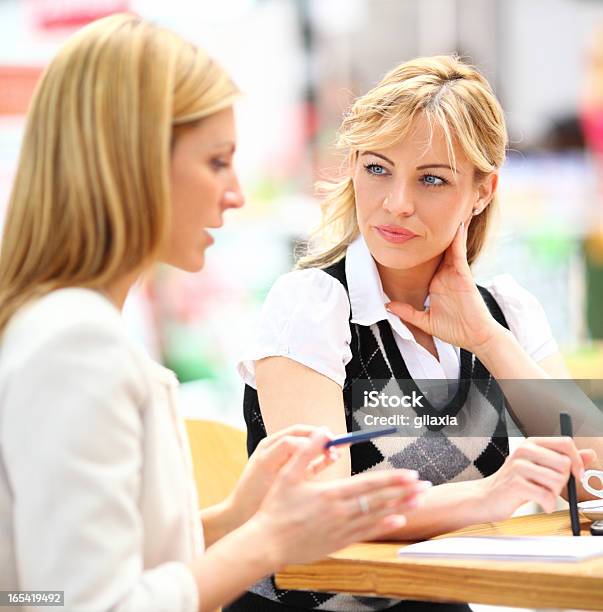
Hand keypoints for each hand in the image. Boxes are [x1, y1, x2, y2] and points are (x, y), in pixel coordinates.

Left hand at [223, 425, 339, 531]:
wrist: (241, 517)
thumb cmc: (250, 493)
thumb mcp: (266, 466)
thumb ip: (284, 449)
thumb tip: (306, 440)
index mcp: (271, 446)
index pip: (298, 432)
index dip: (313, 434)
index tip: (327, 437)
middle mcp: (281, 452)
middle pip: (307, 438)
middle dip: (323, 439)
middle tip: (337, 441)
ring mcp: (288, 464)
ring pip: (311, 451)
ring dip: (324, 449)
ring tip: (337, 452)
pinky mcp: (294, 477)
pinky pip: (311, 464)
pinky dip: (322, 461)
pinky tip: (333, 460)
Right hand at [250, 430, 429, 567]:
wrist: (267, 543)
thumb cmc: (276, 508)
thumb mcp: (288, 474)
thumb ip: (307, 451)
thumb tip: (324, 431)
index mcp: (331, 494)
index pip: (369, 484)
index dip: (392, 479)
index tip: (410, 474)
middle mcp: (341, 513)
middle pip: (379, 500)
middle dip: (405, 492)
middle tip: (426, 486)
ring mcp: (342, 530)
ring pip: (378, 517)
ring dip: (401, 508)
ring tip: (419, 501)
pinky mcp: (338, 542)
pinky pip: (367, 533)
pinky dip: (384, 526)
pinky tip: (397, 521)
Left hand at [385, 221, 501, 351]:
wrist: (474, 337)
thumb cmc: (454, 329)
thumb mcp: (425, 321)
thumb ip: (407, 312)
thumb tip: (388, 306)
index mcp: (437, 282)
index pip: (426, 261)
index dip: (418, 247)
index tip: (408, 233)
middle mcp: (445, 274)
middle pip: (438, 248)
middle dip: (434, 231)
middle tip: (427, 209)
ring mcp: (455, 272)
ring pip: (450, 245)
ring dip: (449, 229)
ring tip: (447, 208)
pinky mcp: (463, 274)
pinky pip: (459, 253)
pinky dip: (458, 239)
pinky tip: (457, 225)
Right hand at [477, 436, 593, 520]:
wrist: (486, 497)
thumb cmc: (513, 482)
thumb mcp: (540, 467)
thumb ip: (564, 459)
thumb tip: (590, 454)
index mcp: (531, 443)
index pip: (565, 443)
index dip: (577, 460)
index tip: (577, 474)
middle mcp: (524, 450)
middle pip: (564, 464)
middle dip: (562, 481)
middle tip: (547, 486)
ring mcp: (518, 466)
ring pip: (558, 481)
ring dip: (554, 494)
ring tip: (539, 493)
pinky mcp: (515, 484)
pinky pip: (547, 497)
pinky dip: (548, 505)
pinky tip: (539, 503)